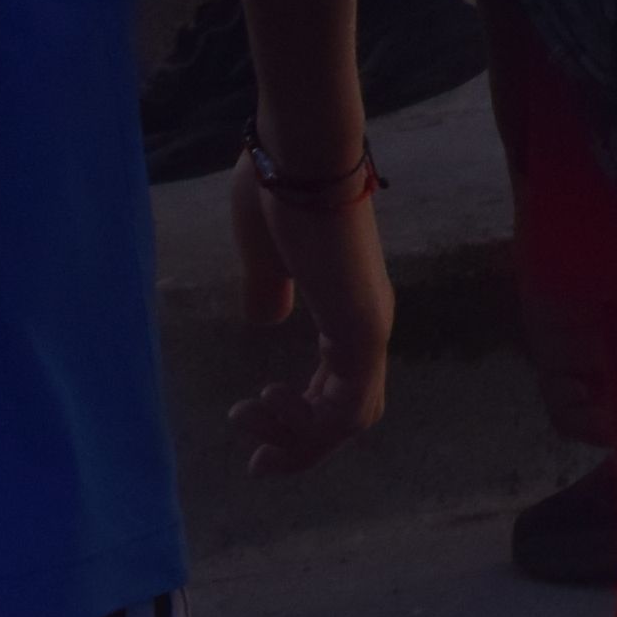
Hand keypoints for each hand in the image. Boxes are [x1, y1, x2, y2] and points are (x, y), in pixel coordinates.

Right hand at [228, 159, 394, 472]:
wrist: (297, 151)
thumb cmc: (276, 188)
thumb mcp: (263, 253)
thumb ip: (267, 289)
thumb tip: (266, 319)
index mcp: (347, 305)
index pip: (339, 384)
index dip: (300, 418)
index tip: (250, 426)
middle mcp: (366, 322)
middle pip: (350, 414)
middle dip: (300, 446)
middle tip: (254, 465)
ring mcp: (369, 326)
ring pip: (350, 420)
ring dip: (296, 438)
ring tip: (247, 413)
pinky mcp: (362, 327)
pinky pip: (349, 407)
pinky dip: (310, 424)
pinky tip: (267, 401)